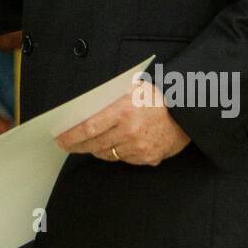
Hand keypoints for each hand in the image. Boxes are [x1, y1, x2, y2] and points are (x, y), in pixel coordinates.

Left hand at [55, 82, 190, 166]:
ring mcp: (138, 148)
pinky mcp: (147, 158)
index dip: (71, 136)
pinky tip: (115, 145)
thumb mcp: (133, 88)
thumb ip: (110, 97)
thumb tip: (85, 106)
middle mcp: (129, 132)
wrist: (187, 113)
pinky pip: (123, 159)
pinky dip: (116, 153)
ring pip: (107, 153)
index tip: (60, 140)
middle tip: (68, 144)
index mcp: (123, 111)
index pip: (89, 128)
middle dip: (78, 145)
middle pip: (94, 144)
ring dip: (96, 149)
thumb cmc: (159, 98)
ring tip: (90, 143)